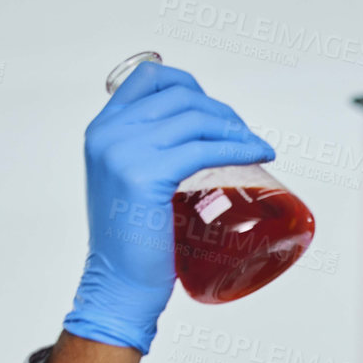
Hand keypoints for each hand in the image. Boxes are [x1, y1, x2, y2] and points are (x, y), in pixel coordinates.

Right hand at [62, 61, 274, 353]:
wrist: (119, 284)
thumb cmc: (134, 243)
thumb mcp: (130, 183)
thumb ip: (147, 155)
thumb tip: (195, 142)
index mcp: (103, 129)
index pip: (150, 78)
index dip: (191, 87)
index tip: (217, 114)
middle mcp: (108, 133)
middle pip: (180, 96)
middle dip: (222, 112)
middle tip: (246, 138)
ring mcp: (124, 152)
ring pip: (195, 118)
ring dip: (236, 128)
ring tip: (257, 147)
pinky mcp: (145, 176)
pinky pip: (203, 149)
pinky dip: (239, 147)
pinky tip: (259, 153)